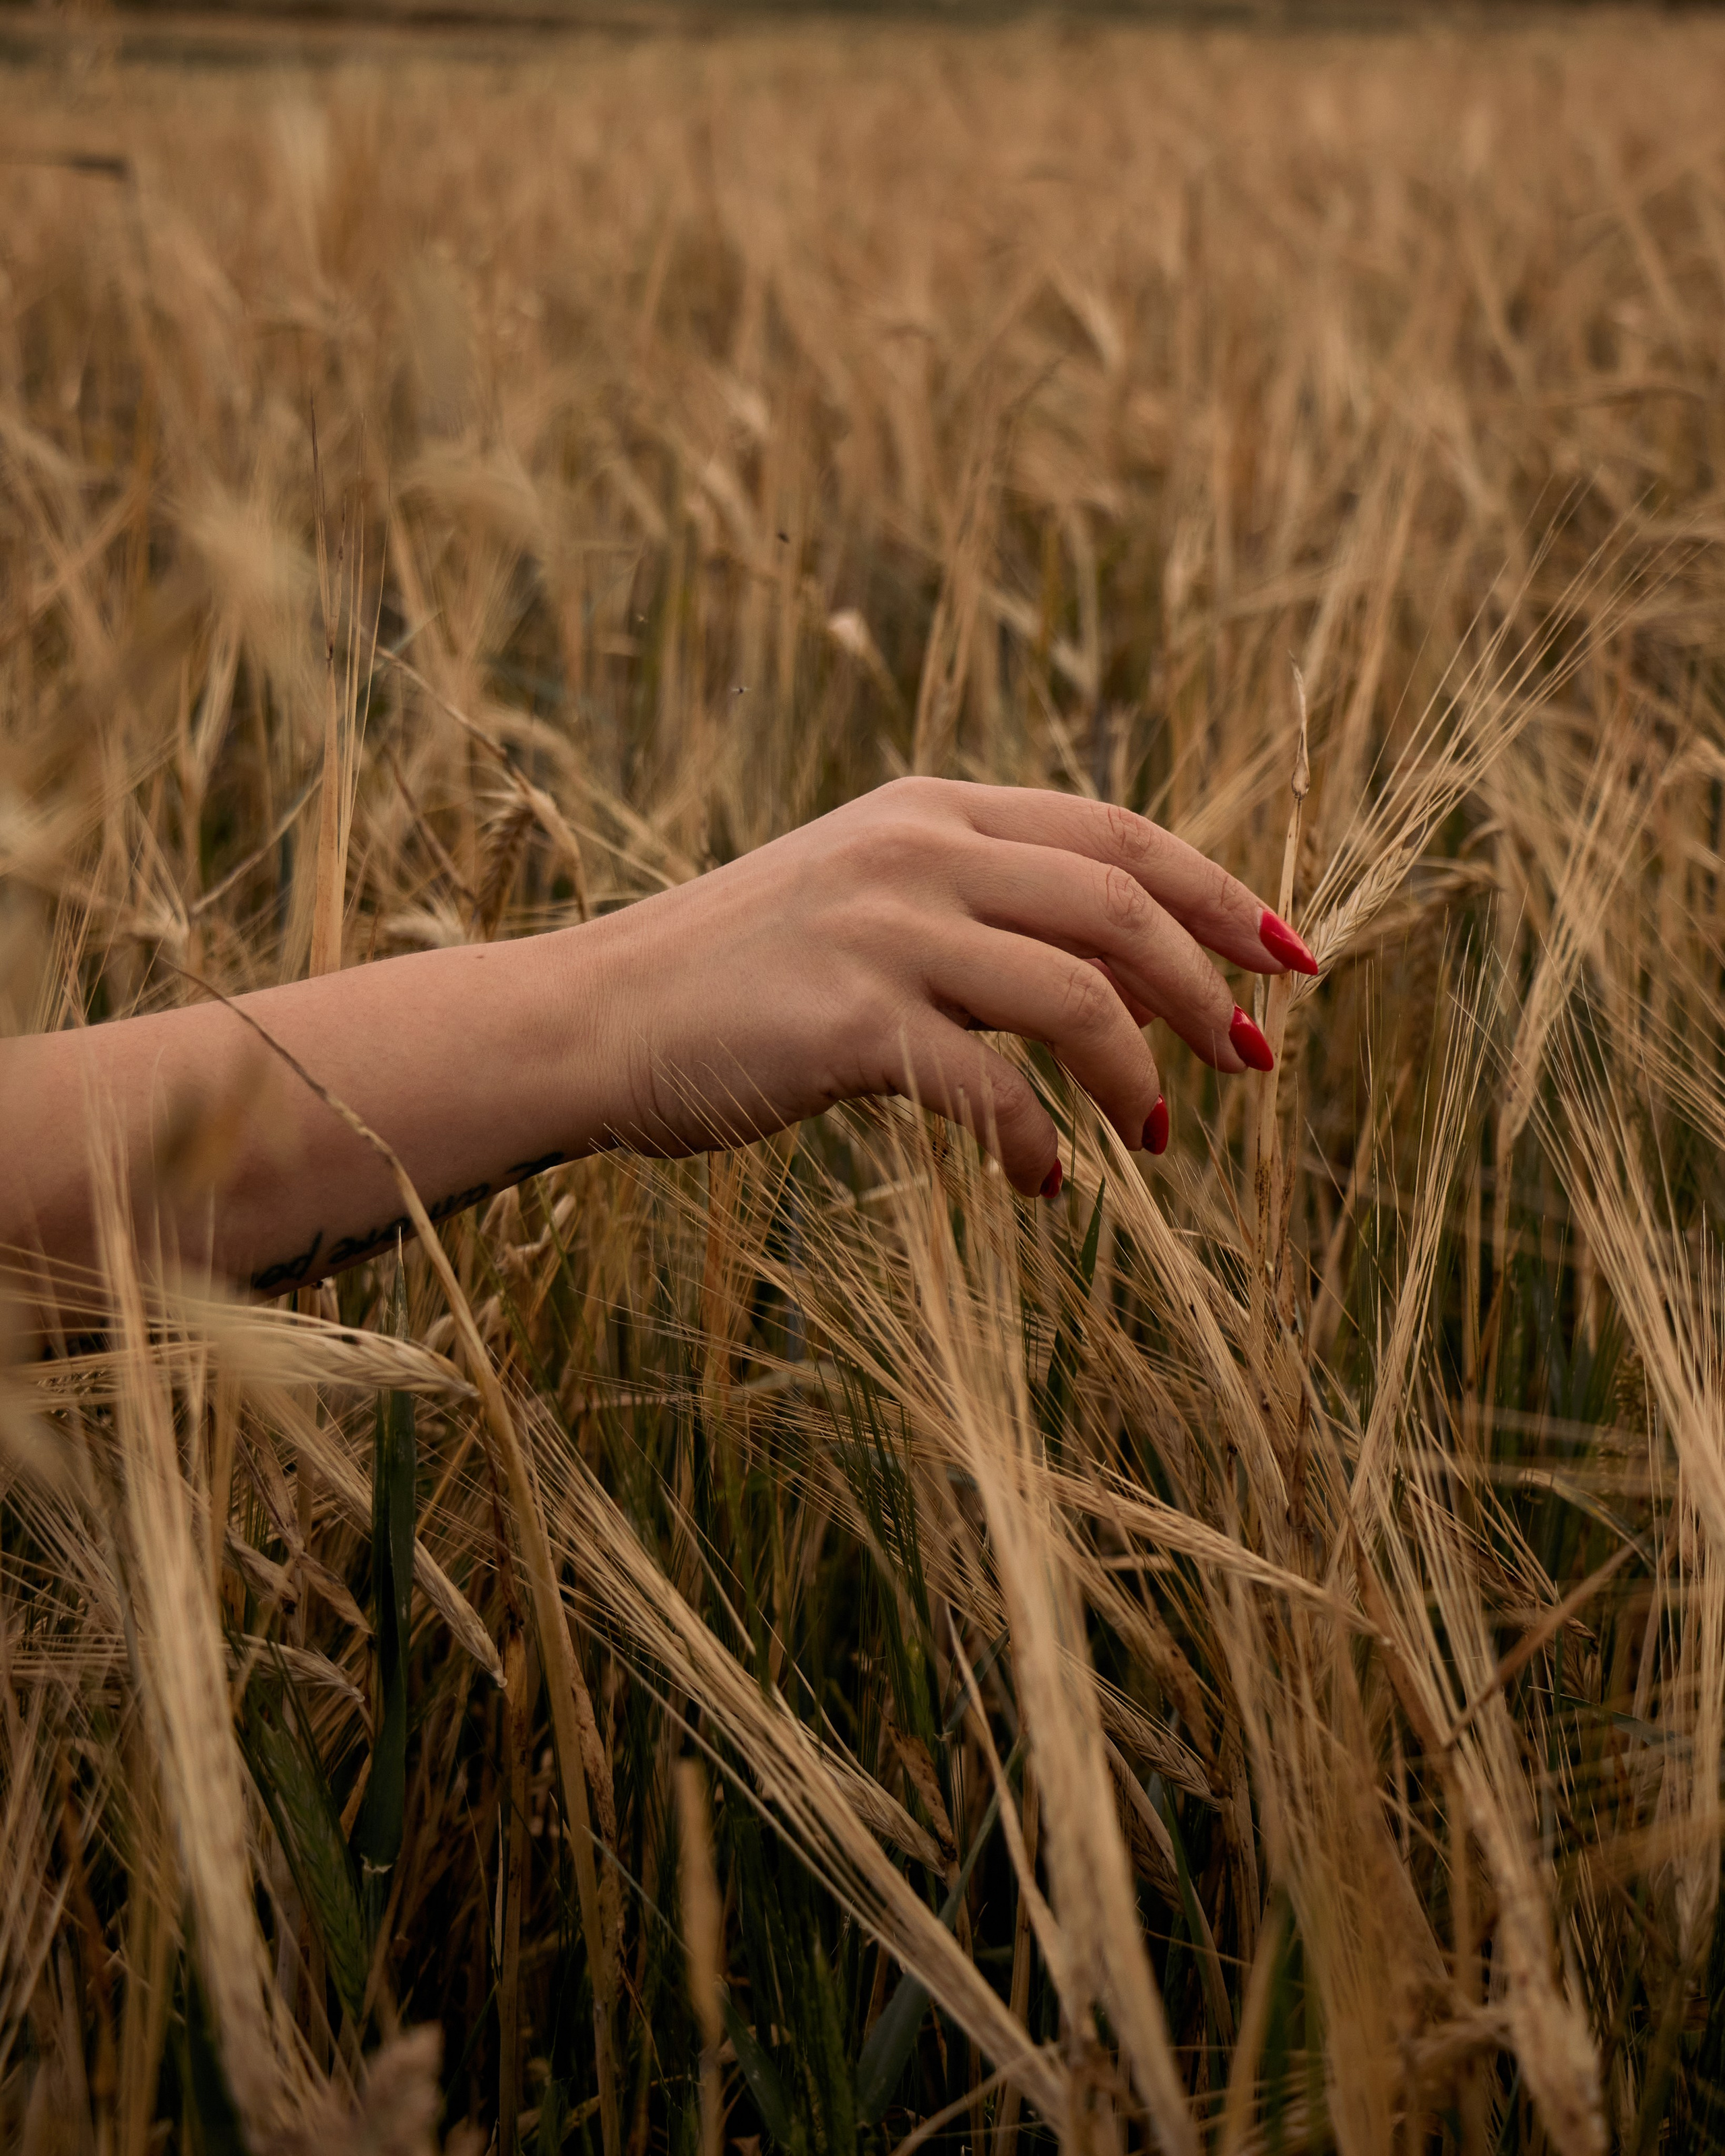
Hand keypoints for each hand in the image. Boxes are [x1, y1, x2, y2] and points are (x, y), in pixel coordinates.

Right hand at [577, 777, 1314, 1196]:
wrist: (595, 1019)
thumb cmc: (734, 978)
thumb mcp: (858, 896)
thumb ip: (968, 899)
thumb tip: (1107, 968)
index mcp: (929, 808)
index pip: (1117, 833)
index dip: (1219, 894)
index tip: (1286, 957)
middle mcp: (917, 850)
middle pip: (1120, 904)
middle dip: (1207, 986)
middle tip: (1249, 1062)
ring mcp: (884, 930)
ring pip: (1078, 995)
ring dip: (1140, 1073)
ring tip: (1154, 1135)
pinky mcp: (853, 1022)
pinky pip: (995, 1092)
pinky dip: (1039, 1147)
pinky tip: (1041, 1184)